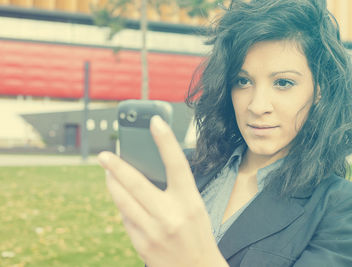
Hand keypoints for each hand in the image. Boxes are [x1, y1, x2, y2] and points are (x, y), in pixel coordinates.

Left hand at [98, 116, 227, 266]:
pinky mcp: (141, 245)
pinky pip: (124, 218)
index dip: (166, 140)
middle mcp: (171, 215)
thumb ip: (174, 189)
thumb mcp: (194, 207)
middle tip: (104, 154)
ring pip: (122, 200)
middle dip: (116, 166)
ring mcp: (153, 231)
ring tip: (108, 172)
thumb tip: (144, 171)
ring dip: (112, 184)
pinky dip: (121, 206)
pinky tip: (122, 200)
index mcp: (190, 201)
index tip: (155, 120)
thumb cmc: (197, 233)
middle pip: (137, 182)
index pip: (177, 164)